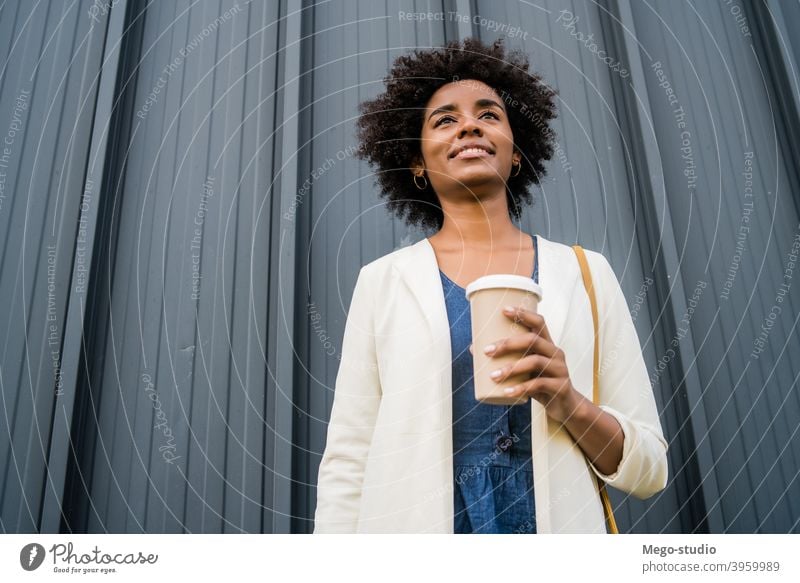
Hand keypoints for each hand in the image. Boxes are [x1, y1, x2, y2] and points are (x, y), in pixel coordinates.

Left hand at [473, 305, 584, 423]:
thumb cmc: (540, 382)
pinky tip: (507, 392)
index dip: (523, 314)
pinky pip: (539, 385)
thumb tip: (474, 348)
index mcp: (547, 344)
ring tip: (493, 376)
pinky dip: (521, 388)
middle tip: (487, 350)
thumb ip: (506, 358)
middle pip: (533, 340)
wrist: (566, 407)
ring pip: (535, 362)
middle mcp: (555, 353)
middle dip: (508, 343)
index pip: (539, 322)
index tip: (503, 310)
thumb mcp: (525, 369)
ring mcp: (560, 370)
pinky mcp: (560, 387)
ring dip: (511, 368)